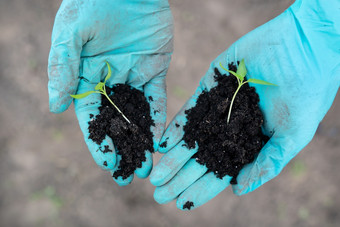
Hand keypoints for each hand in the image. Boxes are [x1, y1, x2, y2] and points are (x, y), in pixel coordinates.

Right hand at [48, 0, 172, 185]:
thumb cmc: (93, 3)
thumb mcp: (70, 33)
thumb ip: (63, 68)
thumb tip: (55, 107)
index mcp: (86, 77)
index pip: (91, 117)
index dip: (98, 141)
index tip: (107, 163)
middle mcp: (110, 81)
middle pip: (115, 122)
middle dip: (122, 149)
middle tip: (129, 175)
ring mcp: (133, 76)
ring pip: (137, 115)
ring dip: (141, 141)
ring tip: (147, 166)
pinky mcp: (154, 69)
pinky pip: (157, 98)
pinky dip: (159, 118)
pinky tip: (160, 140)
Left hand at [150, 0, 338, 209]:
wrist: (304, 47)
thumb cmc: (307, 94)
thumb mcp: (293, 135)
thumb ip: (267, 162)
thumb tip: (237, 189)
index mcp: (249, 142)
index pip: (221, 171)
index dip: (201, 188)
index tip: (181, 203)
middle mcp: (231, 127)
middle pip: (201, 157)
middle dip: (180, 176)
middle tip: (158, 192)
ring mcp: (220, 106)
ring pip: (192, 136)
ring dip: (174, 155)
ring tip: (155, 174)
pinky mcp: (211, 85)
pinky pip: (191, 109)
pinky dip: (178, 126)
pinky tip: (164, 143)